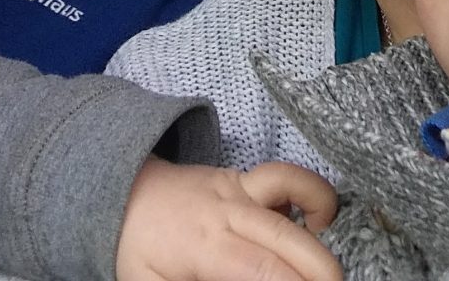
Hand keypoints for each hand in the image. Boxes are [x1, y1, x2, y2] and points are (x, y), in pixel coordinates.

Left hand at [115, 158, 340, 280]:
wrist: (122, 194)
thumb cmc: (139, 251)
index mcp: (203, 244)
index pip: (263, 270)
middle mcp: (227, 211)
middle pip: (289, 239)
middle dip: (322, 273)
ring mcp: (239, 188)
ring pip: (296, 195)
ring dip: (322, 233)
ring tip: (327, 272)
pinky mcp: (247, 177)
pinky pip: (289, 176)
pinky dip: (312, 196)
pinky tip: (315, 227)